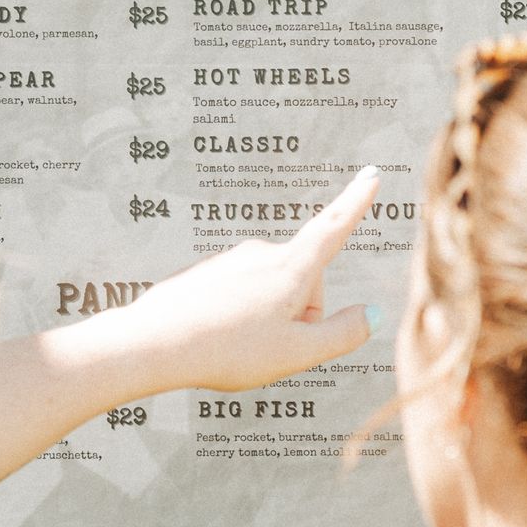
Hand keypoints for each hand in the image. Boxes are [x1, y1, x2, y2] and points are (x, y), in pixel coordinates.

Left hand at [107, 166, 383, 395]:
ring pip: (270, 291)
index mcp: (290, 269)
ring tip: (237, 347)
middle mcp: (261, 255)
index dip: (357, 202)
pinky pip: (239, 296)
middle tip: (273, 347)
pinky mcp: (206, 273)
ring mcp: (230, 261)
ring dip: (267, 319)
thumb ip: (342, 334)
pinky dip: (237, 318)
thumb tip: (372, 315)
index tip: (372, 174)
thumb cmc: (229, 350)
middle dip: (299, 313)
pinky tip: (216, 340)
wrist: (154, 344)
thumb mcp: (298, 353)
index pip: (334, 229)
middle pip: (302, 281)